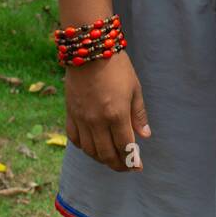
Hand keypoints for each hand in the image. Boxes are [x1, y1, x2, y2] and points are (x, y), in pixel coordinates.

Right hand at [64, 50, 150, 171]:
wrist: (89, 50)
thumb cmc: (117, 66)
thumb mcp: (134, 88)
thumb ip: (138, 114)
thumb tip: (145, 136)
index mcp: (116, 114)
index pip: (125, 147)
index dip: (132, 161)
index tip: (137, 166)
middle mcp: (97, 121)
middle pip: (106, 154)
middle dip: (118, 165)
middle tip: (126, 166)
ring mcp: (82, 118)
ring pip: (90, 150)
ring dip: (101, 159)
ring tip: (111, 158)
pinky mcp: (70, 113)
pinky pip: (75, 138)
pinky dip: (84, 147)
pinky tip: (92, 146)